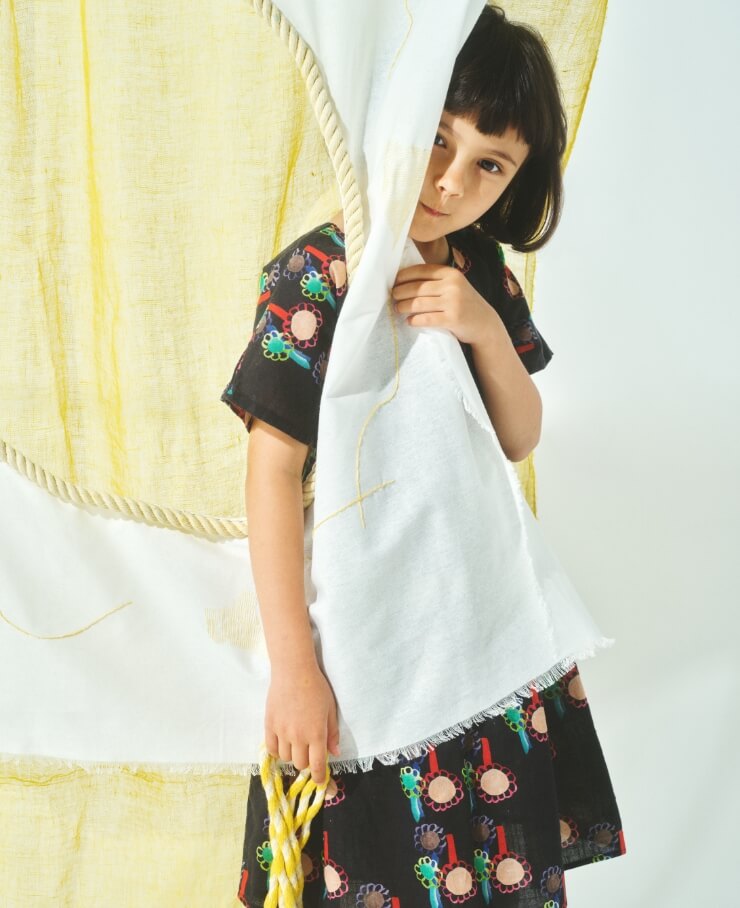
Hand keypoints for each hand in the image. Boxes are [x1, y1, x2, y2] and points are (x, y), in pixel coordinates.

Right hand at [264, 661, 340, 783]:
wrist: (293, 671)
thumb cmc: (316, 687)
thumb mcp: (330, 709)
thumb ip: (332, 732)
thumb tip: (335, 753)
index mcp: (316, 734)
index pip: (317, 765)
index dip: (319, 778)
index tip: (320, 782)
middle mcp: (298, 736)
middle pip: (300, 764)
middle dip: (307, 762)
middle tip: (309, 751)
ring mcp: (282, 732)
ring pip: (286, 758)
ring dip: (293, 755)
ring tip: (296, 743)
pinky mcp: (269, 725)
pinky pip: (271, 749)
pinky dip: (278, 751)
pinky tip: (283, 743)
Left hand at [391, 261, 496, 346]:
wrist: (485, 323)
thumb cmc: (464, 304)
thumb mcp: (454, 286)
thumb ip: (436, 281)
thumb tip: (404, 281)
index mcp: (450, 273)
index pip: (421, 271)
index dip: (403, 276)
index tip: (393, 282)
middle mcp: (452, 285)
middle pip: (417, 287)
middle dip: (400, 292)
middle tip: (393, 297)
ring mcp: (453, 302)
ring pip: (419, 303)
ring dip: (404, 306)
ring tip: (397, 309)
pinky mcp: (452, 319)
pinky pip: (427, 318)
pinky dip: (415, 320)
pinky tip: (409, 321)